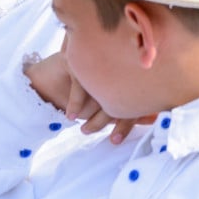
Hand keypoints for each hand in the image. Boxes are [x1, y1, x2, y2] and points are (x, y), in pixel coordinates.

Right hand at [24, 48, 149, 143]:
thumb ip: (127, 109)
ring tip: (84, 130)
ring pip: (99, 89)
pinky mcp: (74, 57)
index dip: (128, 120)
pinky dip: (76, 102)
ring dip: (93, 114)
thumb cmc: (81, 93)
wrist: (46, 80)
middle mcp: (110, 62)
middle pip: (117, 92)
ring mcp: (92, 58)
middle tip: (106, 139)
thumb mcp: (105, 105)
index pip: (131, 95)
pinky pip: (79, 82)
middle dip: (109, 120)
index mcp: (121, 71)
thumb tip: (153, 119)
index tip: (115, 140)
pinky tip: (71, 116)